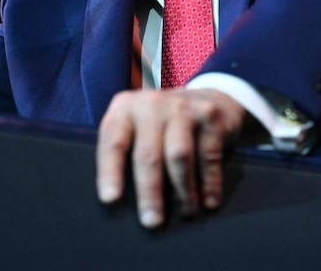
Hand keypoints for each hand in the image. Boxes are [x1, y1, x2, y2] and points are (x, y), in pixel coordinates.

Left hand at [96, 87, 246, 227]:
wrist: (208, 99)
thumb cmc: (163, 126)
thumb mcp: (138, 128)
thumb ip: (127, 152)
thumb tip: (120, 201)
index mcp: (124, 109)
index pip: (113, 143)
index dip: (110, 172)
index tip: (111, 199)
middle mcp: (151, 104)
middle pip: (147, 154)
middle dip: (149, 192)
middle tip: (151, 222)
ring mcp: (182, 108)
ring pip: (179, 156)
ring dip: (182, 191)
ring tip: (185, 214)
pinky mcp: (210, 116)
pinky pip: (208, 156)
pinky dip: (209, 183)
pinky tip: (209, 202)